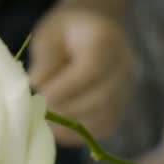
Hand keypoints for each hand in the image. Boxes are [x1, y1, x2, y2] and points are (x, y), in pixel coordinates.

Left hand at [29, 4, 134, 145]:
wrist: (93, 32)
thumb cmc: (66, 32)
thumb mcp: (49, 34)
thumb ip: (44, 57)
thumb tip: (36, 83)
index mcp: (106, 41)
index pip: (91, 70)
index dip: (65, 88)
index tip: (41, 94)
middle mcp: (124, 68)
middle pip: (100, 98)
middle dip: (65, 107)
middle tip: (40, 107)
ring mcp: (126, 91)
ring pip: (102, 118)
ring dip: (70, 122)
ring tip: (47, 114)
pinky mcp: (120, 110)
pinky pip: (101, 129)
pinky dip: (78, 132)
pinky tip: (59, 124)